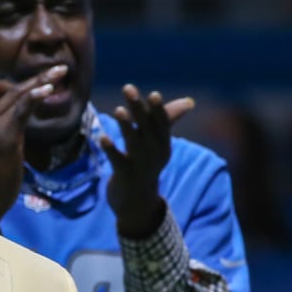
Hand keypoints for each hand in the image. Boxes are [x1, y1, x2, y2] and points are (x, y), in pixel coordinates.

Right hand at [0, 64, 67, 227]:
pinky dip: (36, 96)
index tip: (38, 81)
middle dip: (36, 77)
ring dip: (41, 81)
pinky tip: (49, 90)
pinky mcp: (4, 134)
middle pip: (8, 88)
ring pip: (17, 94)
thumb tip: (19, 112)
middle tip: (59, 70)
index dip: (18, 83)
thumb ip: (0, 125)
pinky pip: (22, 108)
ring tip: (61, 73)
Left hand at [102, 84, 194, 239]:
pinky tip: (102, 137)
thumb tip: (190, 101)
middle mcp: (154, 154)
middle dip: (139, 109)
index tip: (153, 94)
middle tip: (128, 89)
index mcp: (163, 144)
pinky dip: (111, 149)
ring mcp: (140, 166)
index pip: (162, 123)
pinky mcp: (125, 176)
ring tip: (118, 110)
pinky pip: (118, 161)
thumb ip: (168, 120)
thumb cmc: (146, 165)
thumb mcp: (158, 143)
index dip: (158, 110)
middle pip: (147, 129)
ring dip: (126, 126)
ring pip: (134, 143)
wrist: (137, 202)